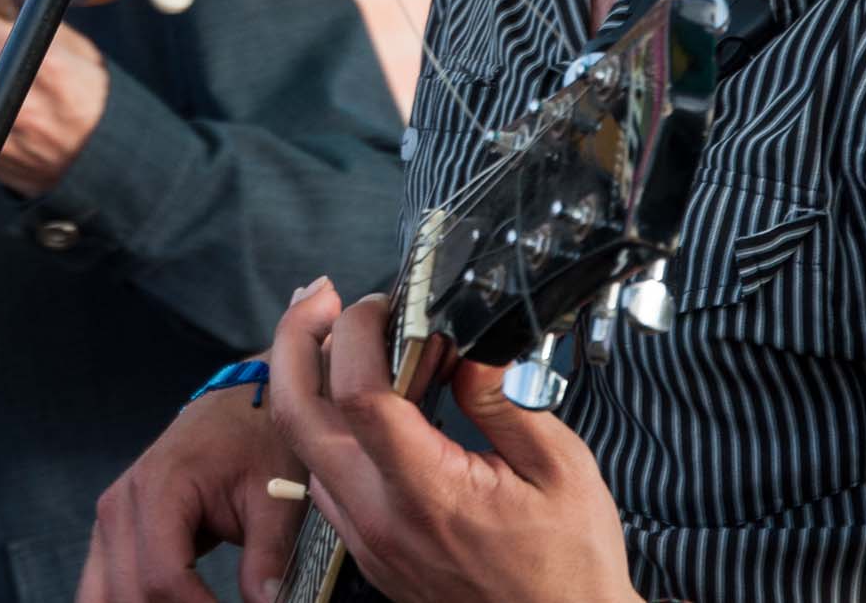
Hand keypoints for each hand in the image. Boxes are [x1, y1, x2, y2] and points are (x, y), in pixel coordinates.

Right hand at [80, 359, 304, 602]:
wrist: (236, 408)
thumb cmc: (257, 443)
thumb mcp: (275, 498)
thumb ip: (267, 557)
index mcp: (160, 488)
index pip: (164, 578)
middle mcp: (120, 505)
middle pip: (131, 593)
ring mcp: (108, 519)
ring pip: (103, 596)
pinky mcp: (110, 533)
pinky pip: (100, 586)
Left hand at [267, 282, 640, 602]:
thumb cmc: (571, 568)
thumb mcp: (561, 469)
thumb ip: (505, 403)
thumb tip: (467, 350)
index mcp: (428, 492)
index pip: (357, 395)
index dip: (358, 333)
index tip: (381, 305)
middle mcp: (381, 517)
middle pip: (295, 416)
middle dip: (294, 340)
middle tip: (320, 297)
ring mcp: (368, 539)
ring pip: (303, 447)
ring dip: (309, 382)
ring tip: (346, 338)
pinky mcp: (370, 550)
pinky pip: (325, 479)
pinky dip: (330, 427)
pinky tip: (366, 402)